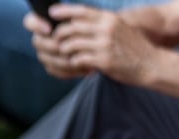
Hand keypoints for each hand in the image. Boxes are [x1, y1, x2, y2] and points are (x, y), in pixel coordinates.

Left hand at [28, 5, 159, 83]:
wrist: (150, 63)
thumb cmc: (131, 46)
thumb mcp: (119, 28)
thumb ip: (101, 24)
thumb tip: (77, 21)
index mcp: (110, 19)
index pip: (82, 11)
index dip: (64, 11)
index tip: (51, 12)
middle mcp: (107, 29)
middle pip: (72, 28)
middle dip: (58, 35)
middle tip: (55, 41)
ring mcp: (105, 44)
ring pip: (71, 44)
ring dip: (64, 51)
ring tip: (67, 54)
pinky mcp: (103, 60)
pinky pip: (78, 59)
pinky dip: (73, 62)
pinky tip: (76, 64)